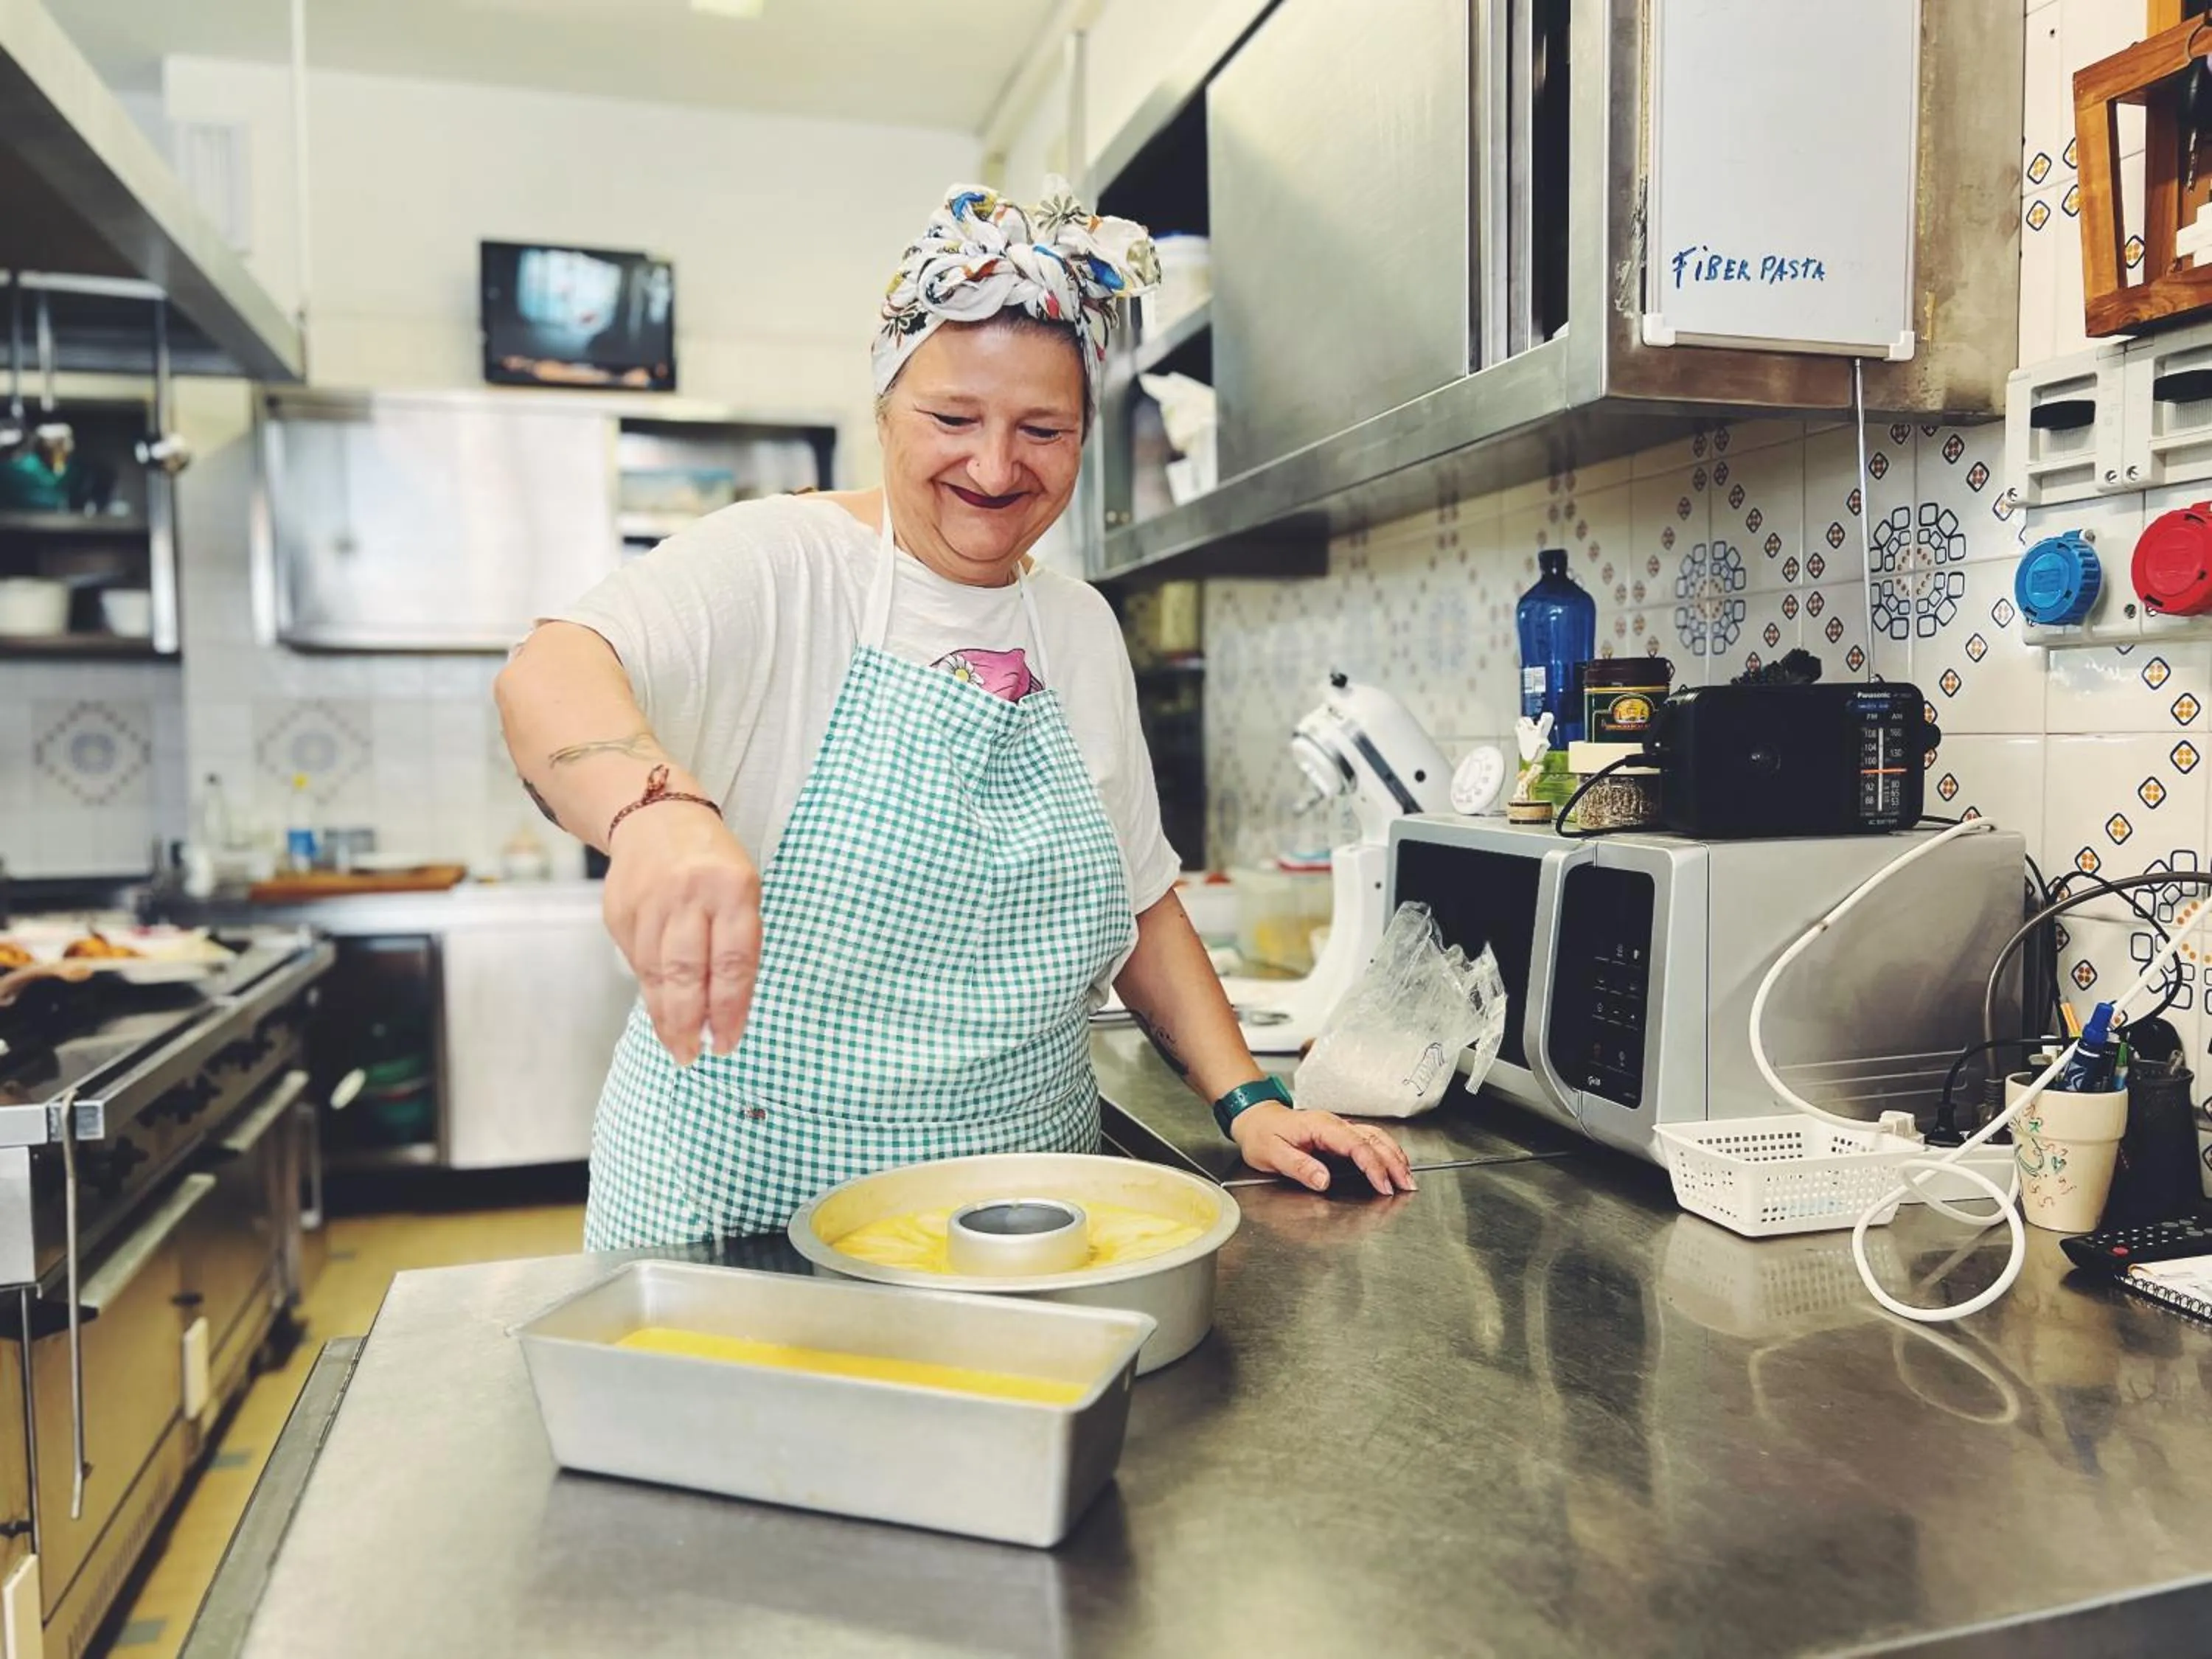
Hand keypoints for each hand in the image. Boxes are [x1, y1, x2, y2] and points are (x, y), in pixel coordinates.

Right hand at [601, 802, 760, 1064]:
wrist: (655, 816)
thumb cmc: (713, 864)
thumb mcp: (743, 890)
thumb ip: (737, 944)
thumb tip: (725, 1012)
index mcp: (732, 888)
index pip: (733, 961)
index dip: (730, 1009)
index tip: (729, 1042)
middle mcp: (688, 894)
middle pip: (687, 971)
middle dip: (691, 1022)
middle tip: (694, 1056)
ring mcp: (648, 902)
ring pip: (656, 973)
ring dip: (666, 1017)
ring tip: (678, 1046)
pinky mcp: (619, 911)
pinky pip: (636, 962)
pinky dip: (649, 992)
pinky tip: (659, 1013)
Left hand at [1230, 1102, 1414, 1195]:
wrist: (1255, 1118)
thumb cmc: (1262, 1135)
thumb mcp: (1272, 1154)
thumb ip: (1298, 1166)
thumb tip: (1323, 1180)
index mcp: (1320, 1126)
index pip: (1355, 1145)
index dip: (1372, 1165)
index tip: (1383, 1185)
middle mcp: (1334, 1124)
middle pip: (1373, 1140)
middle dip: (1393, 1162)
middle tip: (1407, 1185)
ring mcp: (1338, 1128)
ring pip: (1375, 1138)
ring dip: (1394, 1156)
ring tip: (1407, 1177)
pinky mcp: (1339, 1135)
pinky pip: (1369, 1140)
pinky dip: (1386, 1152)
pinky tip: (1393, 1163)